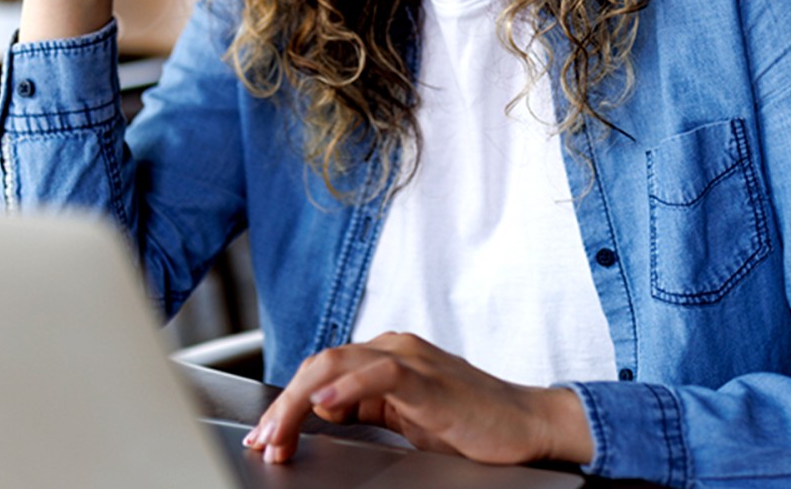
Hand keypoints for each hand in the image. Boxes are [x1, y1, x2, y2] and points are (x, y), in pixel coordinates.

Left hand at [242, 332, 593, 467]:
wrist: (527, 425)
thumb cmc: (472, 422)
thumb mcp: (406, 416)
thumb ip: (366, 406)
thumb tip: (324, 408)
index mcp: (386, 356)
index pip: (321, 371)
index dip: (287, 404)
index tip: (267, 438)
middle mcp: (394, 348)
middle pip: (321, 366)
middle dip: (283, 407)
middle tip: (263, 442)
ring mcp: (412, 359)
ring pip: (339, 365)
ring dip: (300, 402)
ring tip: (279, 432)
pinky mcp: (430, 379)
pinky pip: (382, 374)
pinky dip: (348, 386)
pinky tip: (326, 403)